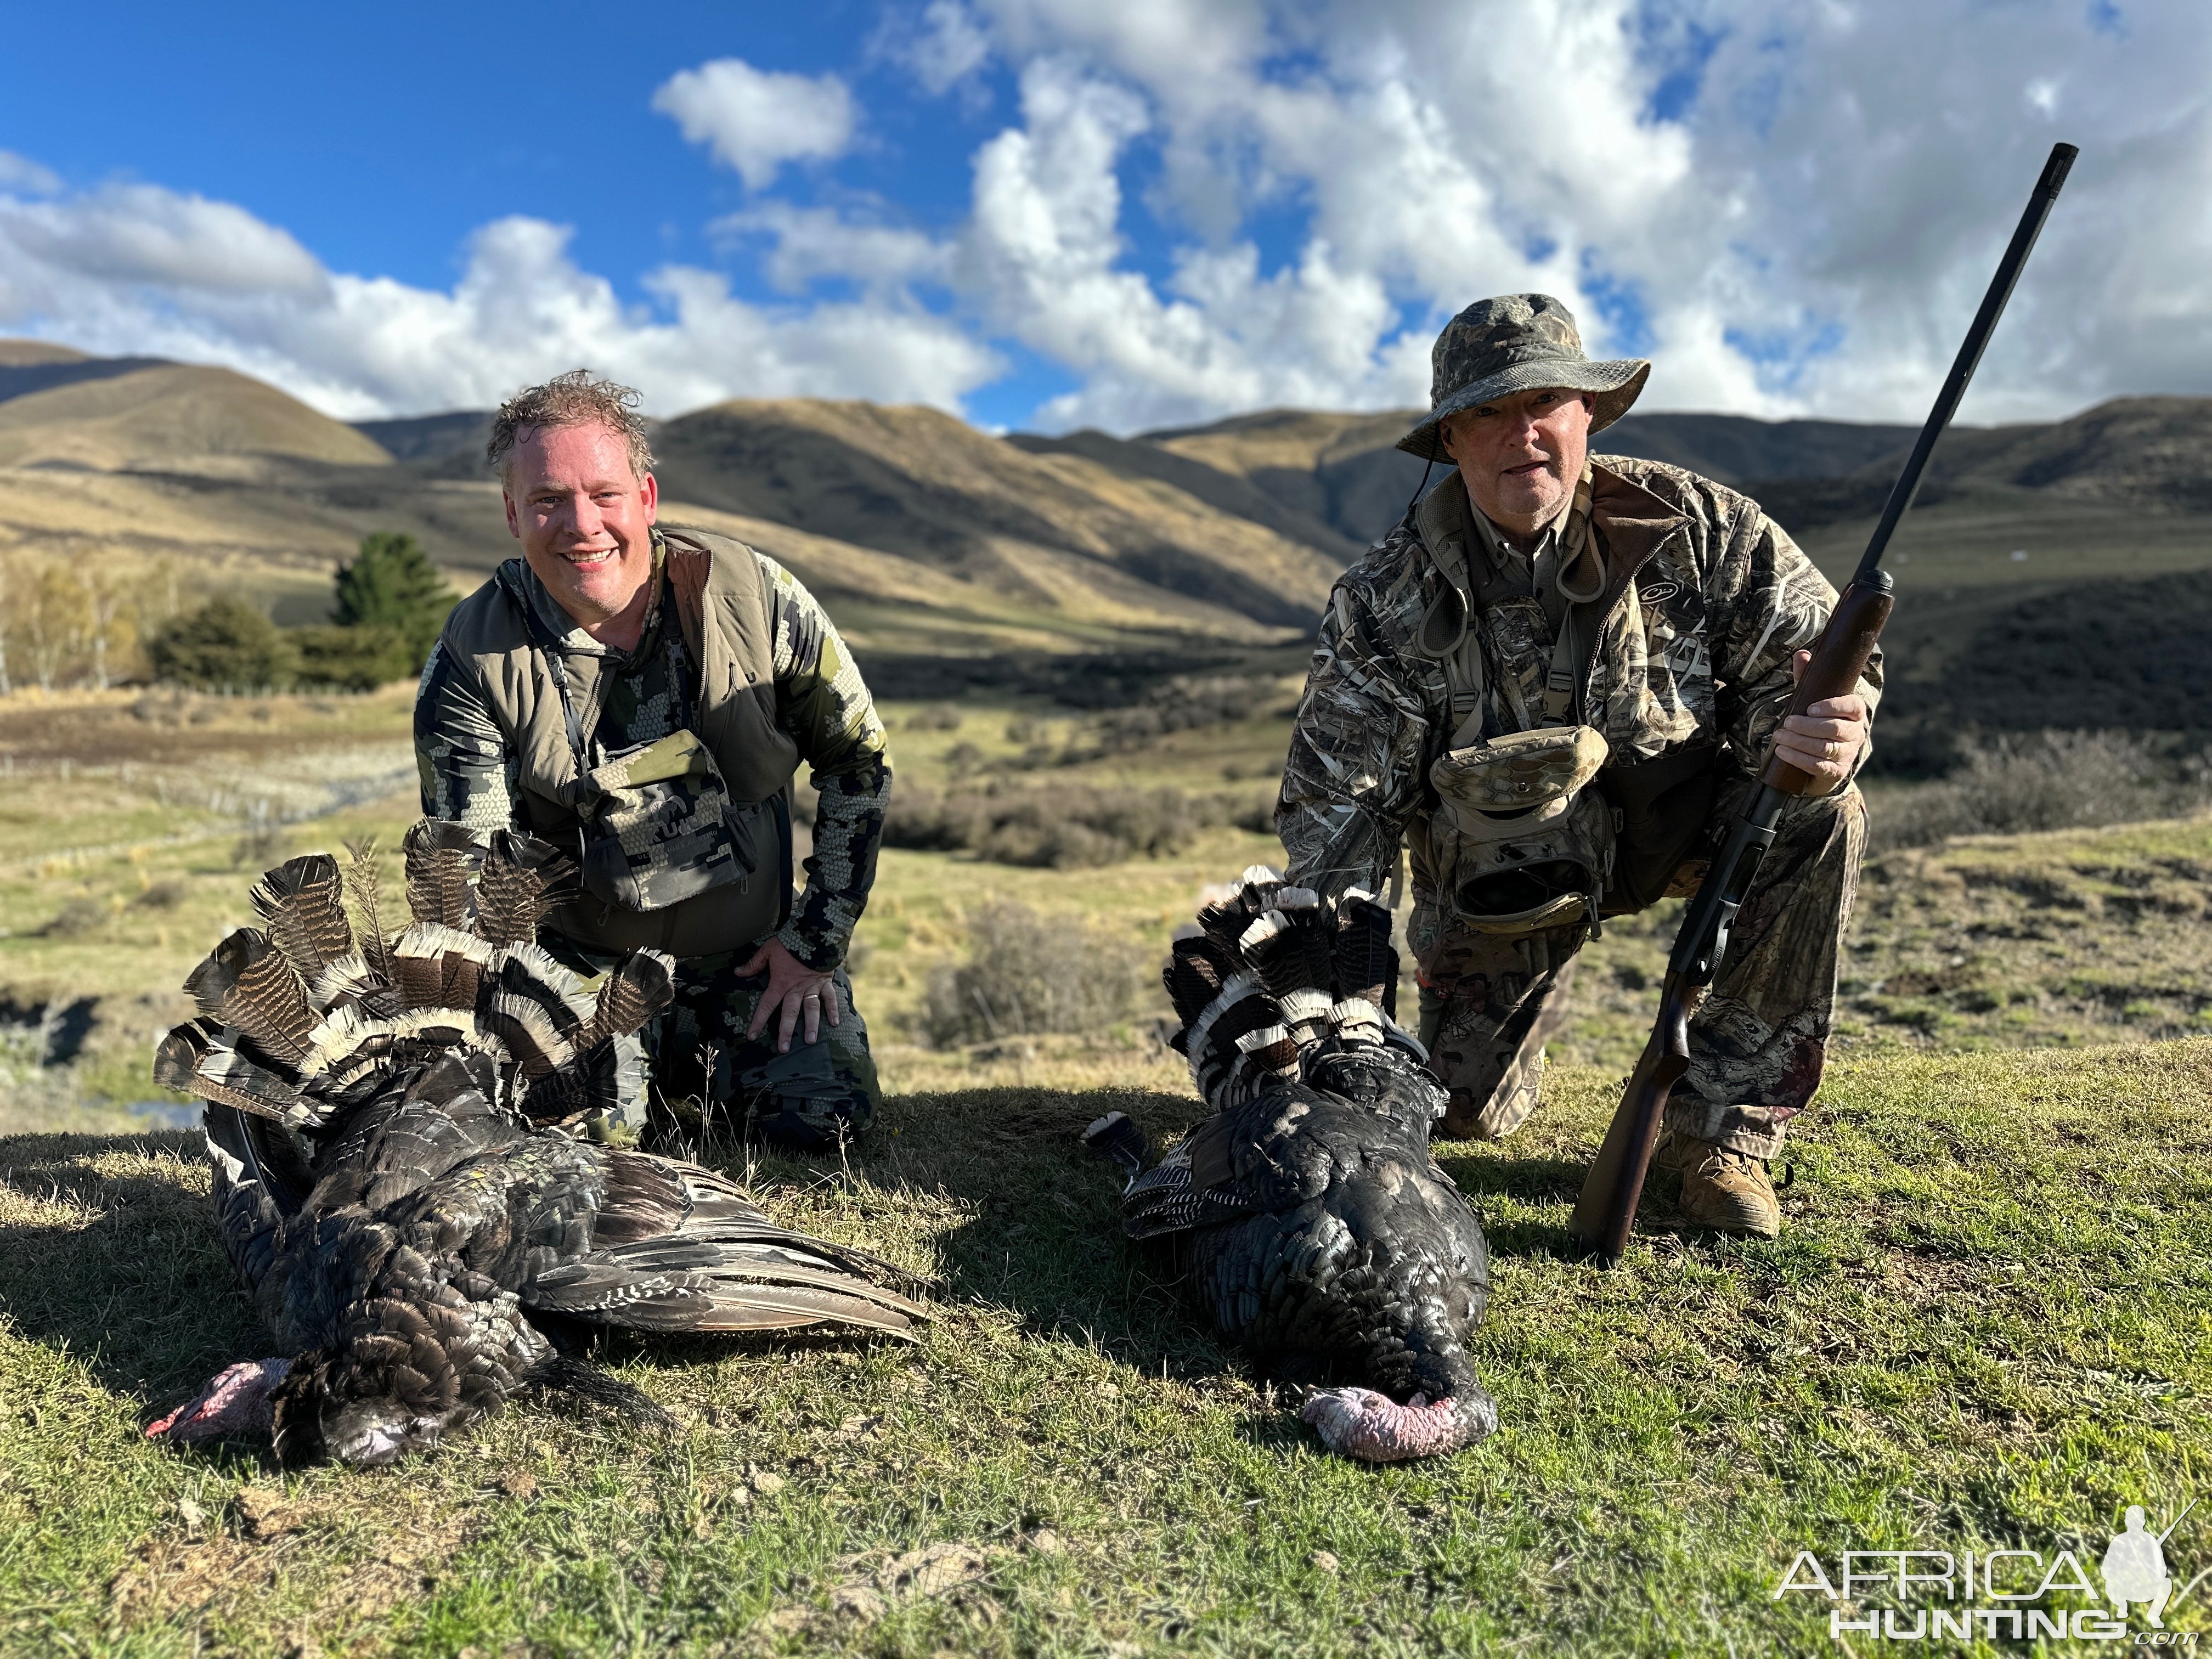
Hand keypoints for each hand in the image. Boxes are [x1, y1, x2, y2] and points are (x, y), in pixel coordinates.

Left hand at [738, 937, 838, 1052]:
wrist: (813, 932)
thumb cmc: (789, 942)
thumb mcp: (768, 950)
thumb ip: (754, 963)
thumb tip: (738, 972)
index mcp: (780, 983)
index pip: (766, 1005)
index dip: (758, 1021)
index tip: (752, 1036)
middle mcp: (796, 989)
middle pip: (789, 1013)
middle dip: (786, 1031)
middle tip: (784, 1049)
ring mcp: (812, 987)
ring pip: (811, 1009)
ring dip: (811, 1025)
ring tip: (811, 1041)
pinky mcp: (825, 982)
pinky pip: (830, 997)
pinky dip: (833, 1010)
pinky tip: (835, 1023)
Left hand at [1773, 649, 1869, 791]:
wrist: (1823, 759)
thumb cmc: (1817, 722)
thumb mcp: (1812, 699)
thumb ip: (1808, 678)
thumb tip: (1802, 654)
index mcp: (1855, 713)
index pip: (1851, 706)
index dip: (1832, 707)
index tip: (1810, 708)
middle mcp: (1856, 733)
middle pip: (1833, 729)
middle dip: (1806, 726)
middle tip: (1786, 722)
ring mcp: (1847, 754)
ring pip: (1824, 747)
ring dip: (1798, 741)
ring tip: (1779, 736)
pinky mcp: (1836, 772)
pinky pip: (1818, 766)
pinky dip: (1798, 758)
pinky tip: (1782, 751)